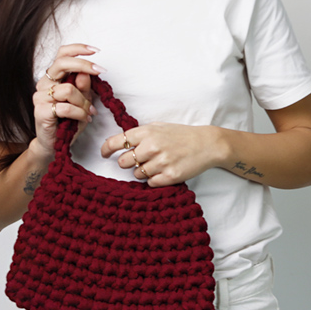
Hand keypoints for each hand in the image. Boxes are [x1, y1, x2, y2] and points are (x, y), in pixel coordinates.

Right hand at [31, 44, 104, 160]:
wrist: (55, 144)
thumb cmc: (69, 121)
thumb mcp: (83, 101)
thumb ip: (84, 87)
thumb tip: (87, 73)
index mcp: (54, 77)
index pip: (62, 54)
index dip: (78, 49)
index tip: (96, 50)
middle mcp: (44, 83)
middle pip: (62, 63)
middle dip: (84, 65)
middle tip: (100, 70)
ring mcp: (40, 96)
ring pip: (68, 89)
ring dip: (84, 101)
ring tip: (88, 112)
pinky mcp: (40, 111)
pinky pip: (65, 107)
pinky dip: (79, 113)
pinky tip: (84, 118)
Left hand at [100, 123, 225, 186]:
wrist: (207, 144)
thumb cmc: (182, 135)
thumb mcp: (159, 127)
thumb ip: (140, 134)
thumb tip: (121, 142)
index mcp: (147, 132)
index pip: (117, 141)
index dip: (106, 149)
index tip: (103, 154)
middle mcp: (151, 147)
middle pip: (124, 162)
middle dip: (129, 163)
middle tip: (141, 160)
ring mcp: (160, 162)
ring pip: (137, 174)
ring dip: (143, 171)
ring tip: (157, 164)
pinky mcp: (169, 176)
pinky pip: (150, 183)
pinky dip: (154, 179)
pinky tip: (164, 171)